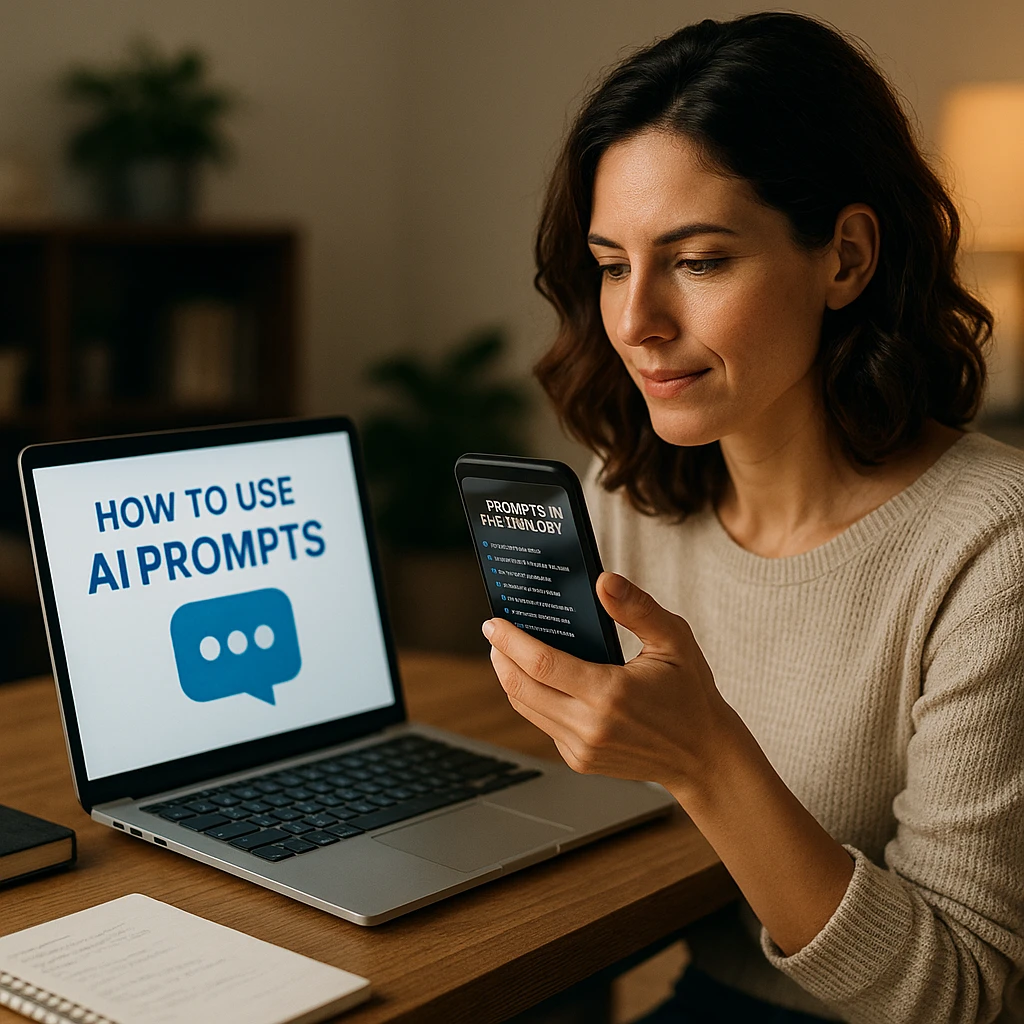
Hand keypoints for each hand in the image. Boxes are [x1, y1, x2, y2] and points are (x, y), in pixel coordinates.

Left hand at [482, 571, 738, 794]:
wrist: (704, 757)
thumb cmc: (690, 694)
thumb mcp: (674, 640)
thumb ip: (637, 608)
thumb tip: (603, 581)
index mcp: (610, 694)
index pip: (541, 663)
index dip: (510, 640)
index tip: (493, 622)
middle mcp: (590, 727)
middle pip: (521, 688)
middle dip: (500, 657)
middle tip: (494, 632)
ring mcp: (582, 749)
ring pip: (526, 708)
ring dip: (511, 677)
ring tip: (508, 651)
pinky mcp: (580, 761)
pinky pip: (543, 724)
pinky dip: (534, 698)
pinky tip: (538, 677)